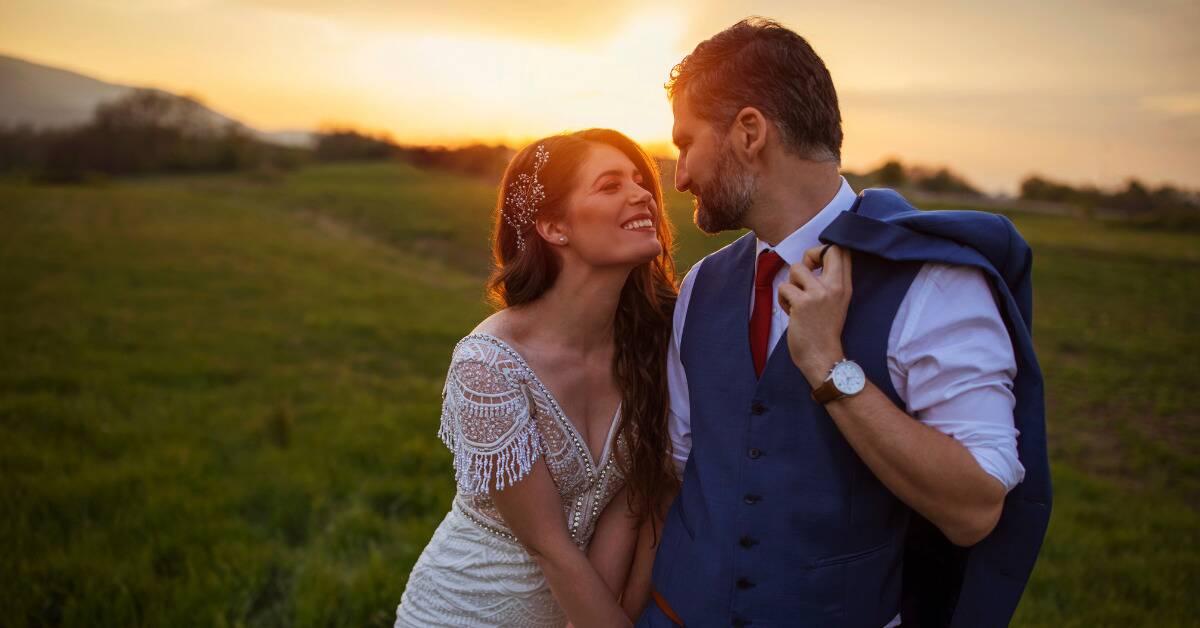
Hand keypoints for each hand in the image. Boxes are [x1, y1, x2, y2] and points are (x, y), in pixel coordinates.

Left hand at [777, 244, 852, 386]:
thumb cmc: (824, 332)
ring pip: (797, 268)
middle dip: (809, 256)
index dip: (824, 250)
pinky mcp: (803, 303)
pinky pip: (784, 287)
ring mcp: (819, 294)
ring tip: (795, 301)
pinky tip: (791, 313)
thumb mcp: (836, 303)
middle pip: (826, 250)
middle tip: (804, 277)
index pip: (842, 251)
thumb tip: (810, 263)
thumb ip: (829, 283)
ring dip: (790, 284)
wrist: (822, 358)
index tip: (815, 266)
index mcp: (845, 286)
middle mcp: (835, 287)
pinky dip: (783, 300)